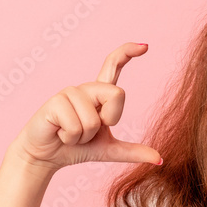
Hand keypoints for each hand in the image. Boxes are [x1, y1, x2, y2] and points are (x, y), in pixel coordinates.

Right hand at [12, 42, 160, 169]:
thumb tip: (160, 160)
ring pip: (95, 119)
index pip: (114, 66)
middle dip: (107, 121)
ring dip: (84, 136)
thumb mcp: (108, 150)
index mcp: (99, 94)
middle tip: (88, 132)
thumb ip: (133, 151)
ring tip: (70, 134)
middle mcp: (86, 89)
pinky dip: (70, 138)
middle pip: (117, 94)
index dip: (127, 53)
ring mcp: (70, 92)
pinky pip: (76, 125)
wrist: (47, 157)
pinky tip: (59, 133)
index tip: (145, 46)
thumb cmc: (75, 148)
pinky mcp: (55, 101)